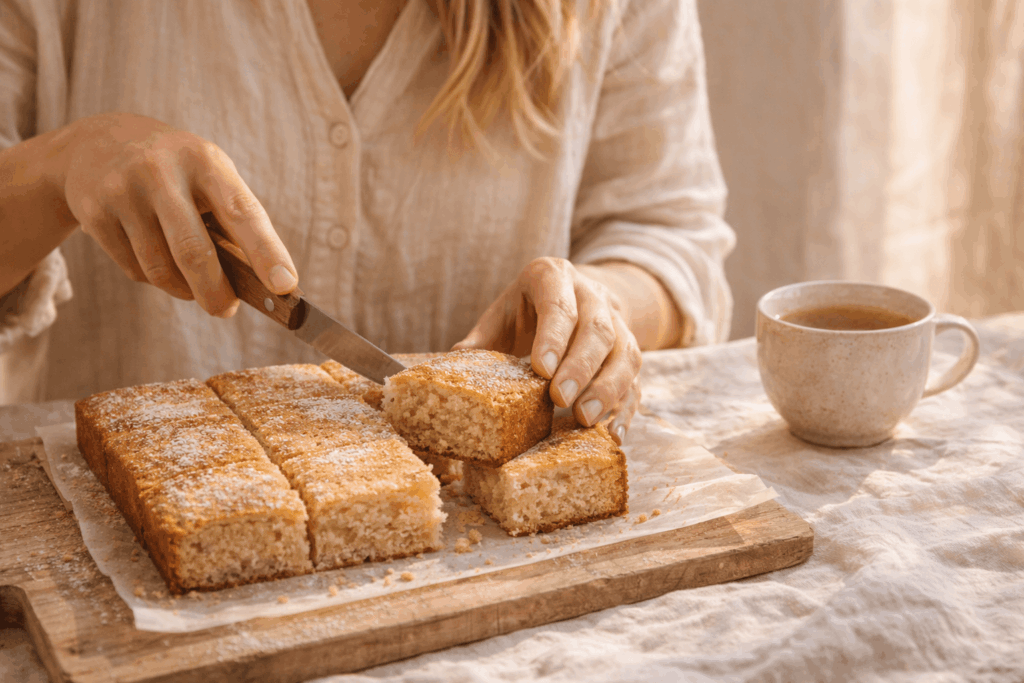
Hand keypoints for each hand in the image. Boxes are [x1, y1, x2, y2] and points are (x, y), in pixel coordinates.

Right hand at [59, 112, 296, 315]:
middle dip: (215, 292)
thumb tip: (264, 287)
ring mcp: (123, 191)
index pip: (242, 212)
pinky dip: (153, 279)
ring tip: (193, 284)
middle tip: (226, 311)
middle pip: (193, 251)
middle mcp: (162, 171)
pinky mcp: (93, 212)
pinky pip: (134, 269)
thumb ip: (236, 224)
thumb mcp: (211, 178)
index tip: (286, 286)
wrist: (99, 143)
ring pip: (160, 269)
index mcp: (206, 161)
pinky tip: (155, 258)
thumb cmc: (179, 173)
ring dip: (184, 289)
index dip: (267, 252)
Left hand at [453, 257, 641, 443]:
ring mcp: (619, 324)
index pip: (559, 305)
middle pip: (597, 330)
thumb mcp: (501, 315)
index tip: (541, 370)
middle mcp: (593, 296)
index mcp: (554, 277)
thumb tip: (452, 366)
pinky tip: (612, 435)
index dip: (553, 337)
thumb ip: (481, 340)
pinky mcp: (631, 354)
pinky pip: (636, 382)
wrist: (573, 299)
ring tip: (586, 420)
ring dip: (608, 389)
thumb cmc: (526, 312)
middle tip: (560, 399)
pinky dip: (626, 410)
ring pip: (626, 354)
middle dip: (580, 367)